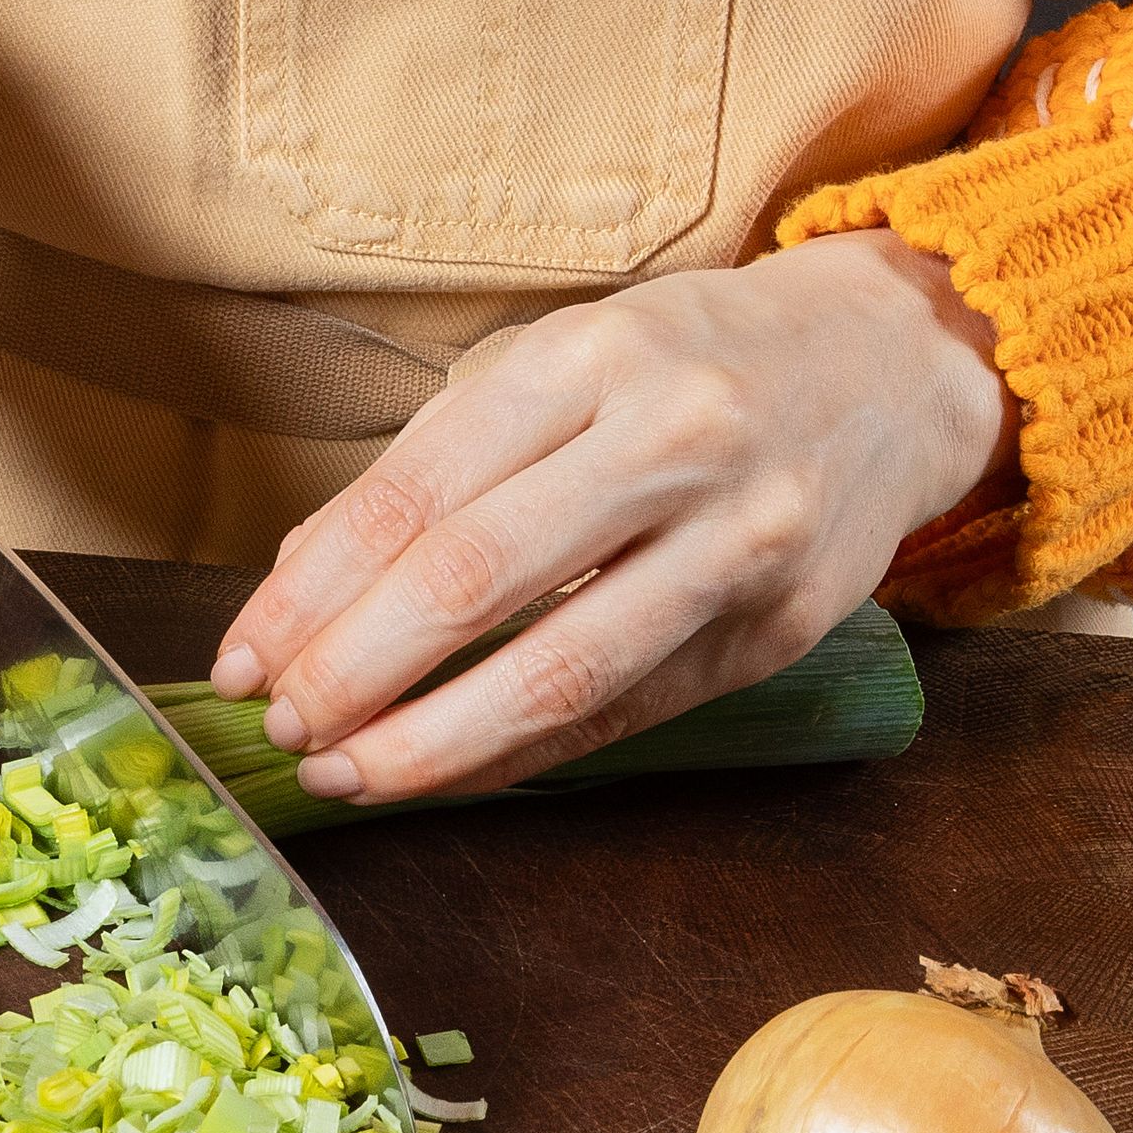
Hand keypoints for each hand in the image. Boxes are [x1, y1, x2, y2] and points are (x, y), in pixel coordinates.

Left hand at [206, 232, 1010, 799]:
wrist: (890, 367)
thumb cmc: (686, 367)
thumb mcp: (557, 368)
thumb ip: (434, 467)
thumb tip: (301, 589)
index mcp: (587, 359)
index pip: (415, 493)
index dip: (313, 591)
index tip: (242, 657)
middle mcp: (670, 439)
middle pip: (474, 580)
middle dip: (353, 670)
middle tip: (280, 725)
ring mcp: (736, 539)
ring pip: (556, 669)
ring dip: (428, 741)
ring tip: (344, 773)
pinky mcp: (775, 629)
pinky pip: (619, 713)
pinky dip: (516, 756)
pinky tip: (444, 773)